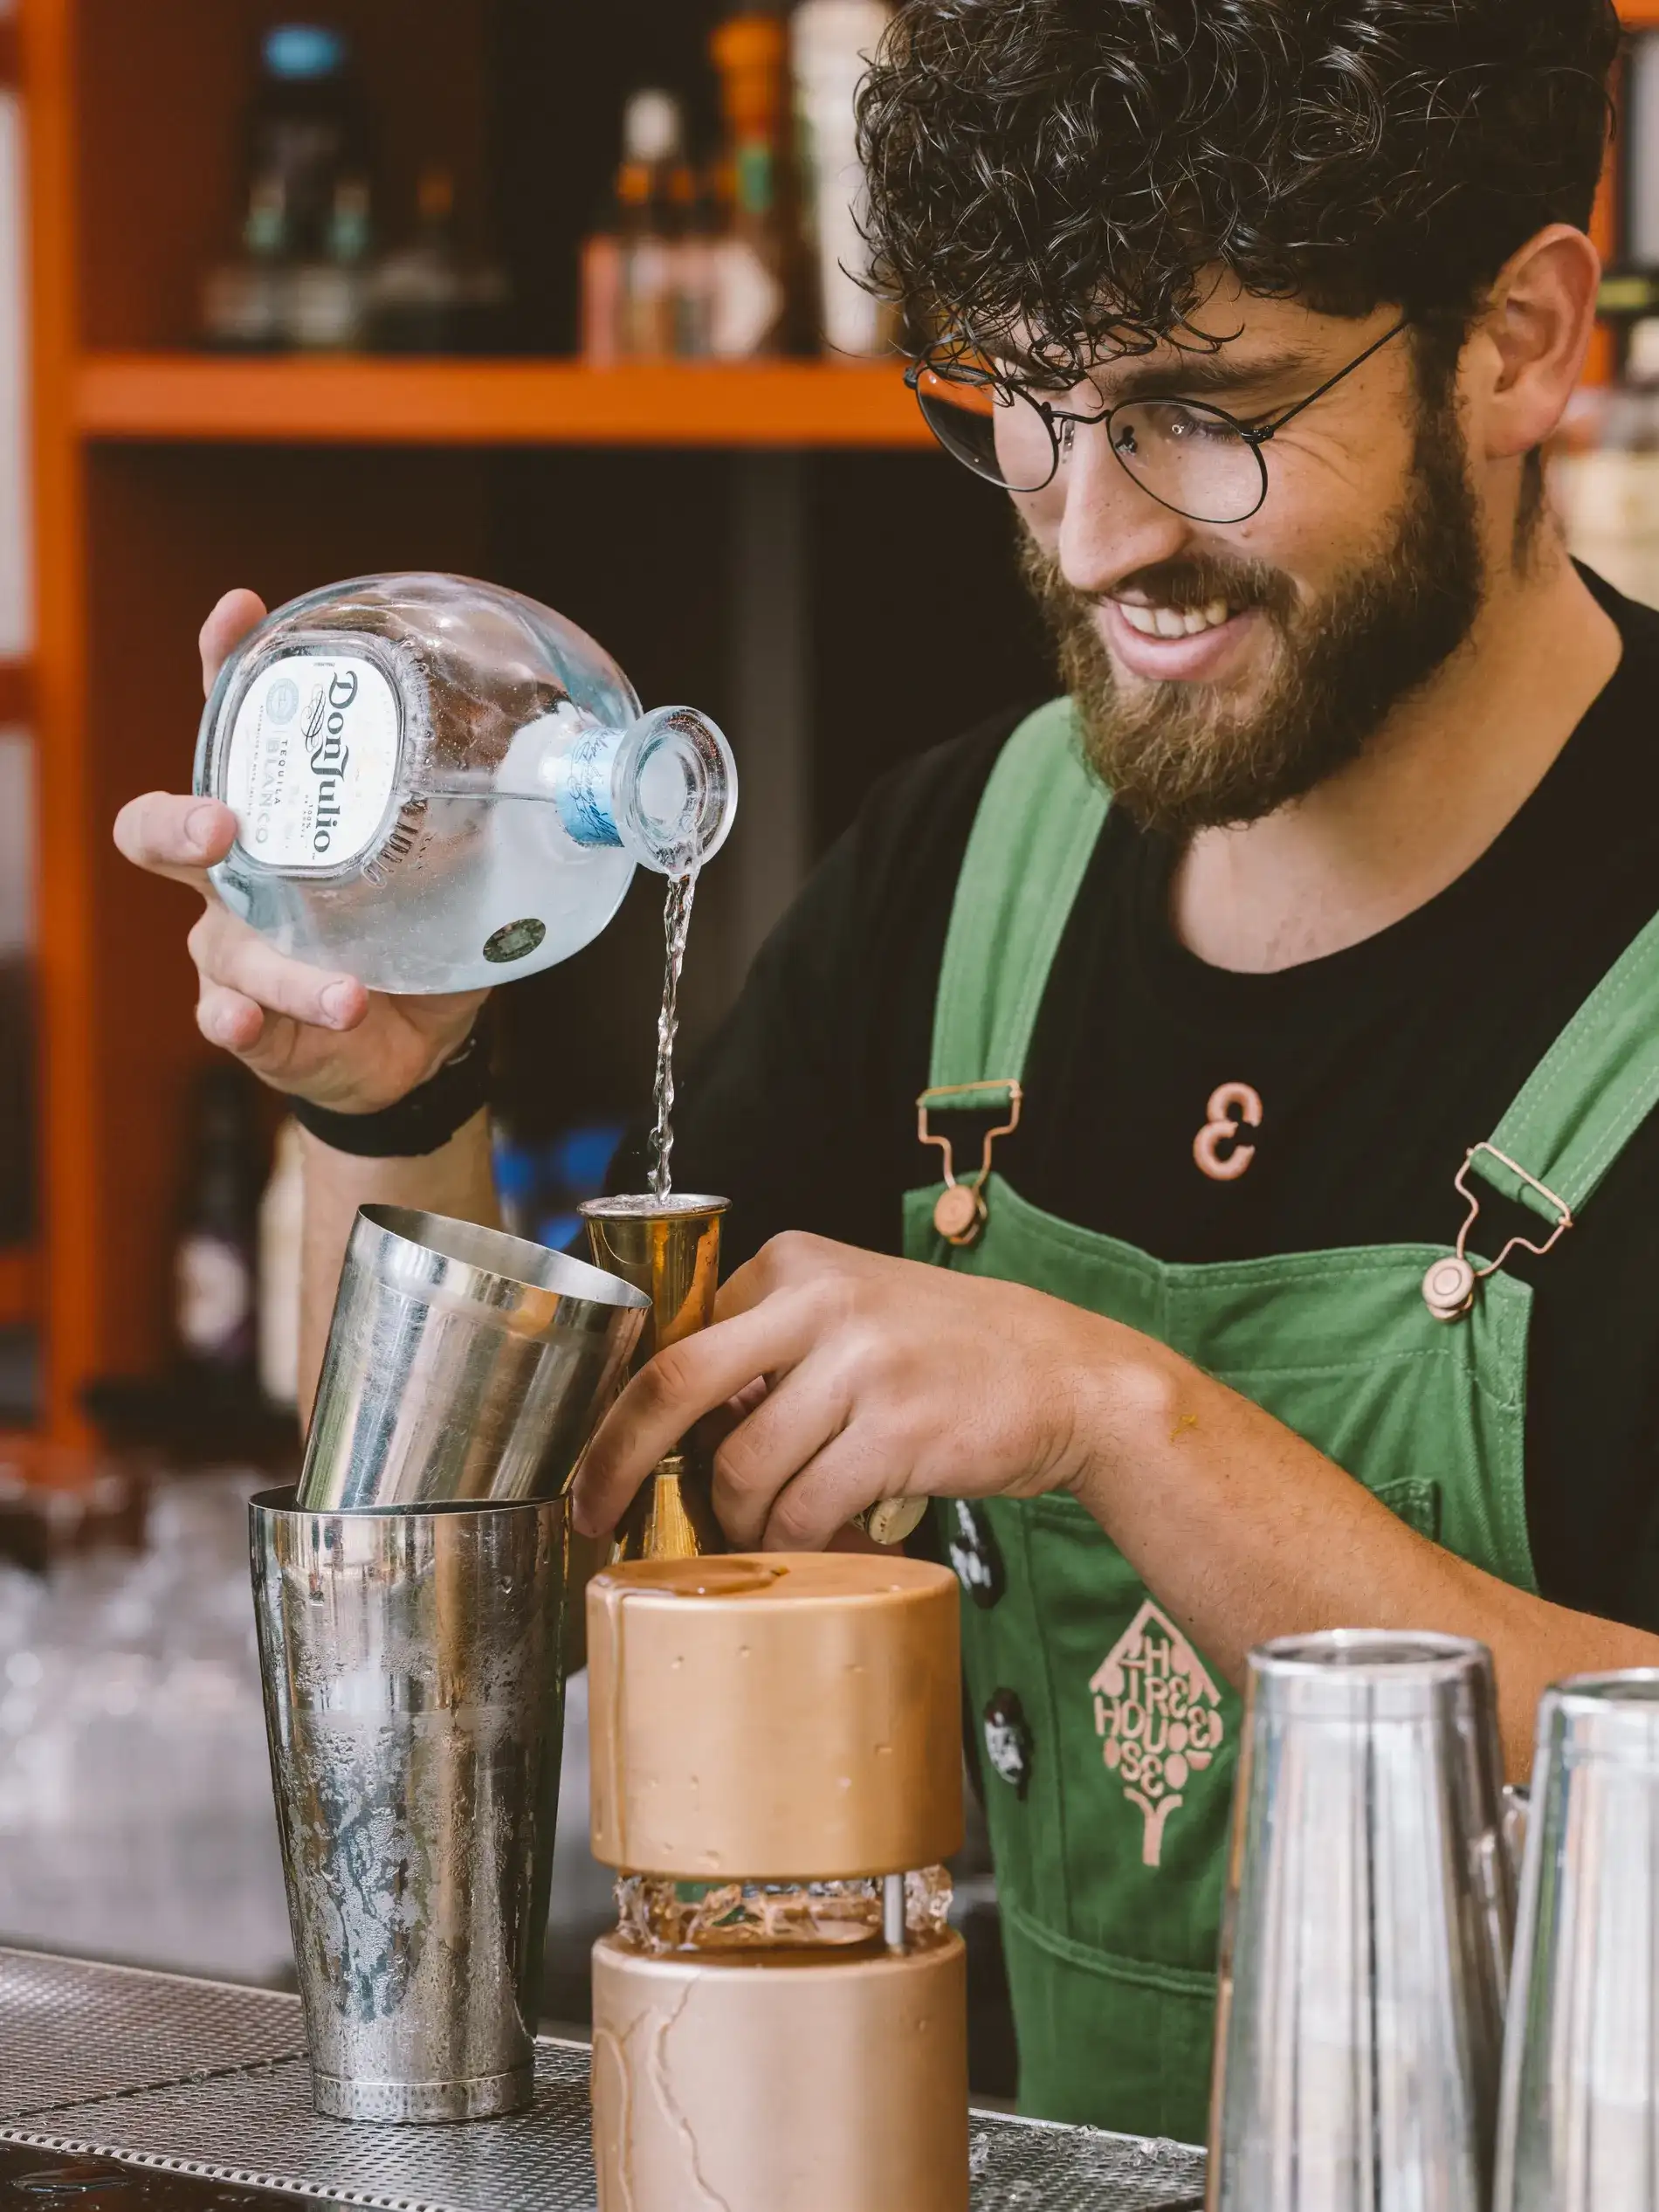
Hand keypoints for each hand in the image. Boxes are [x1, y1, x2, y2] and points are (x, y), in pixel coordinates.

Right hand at [113, 589, 487, 1111]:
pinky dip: (246, 1021)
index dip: (227, 667)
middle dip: (181, 824)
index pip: (238, 730)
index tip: (241, 612)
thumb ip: (475, 813)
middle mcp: (236, 882)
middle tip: (224, 826)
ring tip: (346, 991)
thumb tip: (544, 748)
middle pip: (160, 832)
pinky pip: (228, 1019)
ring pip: (223, 946)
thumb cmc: (415, 938)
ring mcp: (234, 954)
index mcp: (280, 823)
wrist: (416, 1047)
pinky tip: (252, 1022)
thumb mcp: (453, 867)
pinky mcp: (251, 1023)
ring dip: (279, 968)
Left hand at [572, 1232, 1165, 1549]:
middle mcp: (820, 1300)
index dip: (627, 1416)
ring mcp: (861, 1363)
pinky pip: (808, 1508)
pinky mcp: (898, 1430)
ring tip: (772, 1534)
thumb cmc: (951, 1355)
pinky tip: (824, 1543)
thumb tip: (675, 1425)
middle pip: (676, 1385)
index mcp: (794, 1264)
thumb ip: (770, 1346)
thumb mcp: (855, 1312)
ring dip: (742, 1522)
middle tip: (596, 1517)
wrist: (1070, 1376)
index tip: (601, 1467)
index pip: (675, 1339)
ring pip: (744, 1467)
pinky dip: (801, 1542)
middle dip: (618, 1462)